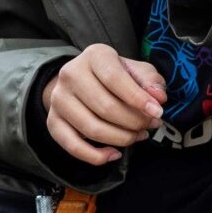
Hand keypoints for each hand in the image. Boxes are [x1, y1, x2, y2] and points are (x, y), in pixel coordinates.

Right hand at [41, 43, 165, 164]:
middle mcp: (70, 74)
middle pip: (104, 106)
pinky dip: (95, 156)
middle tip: (150, 125)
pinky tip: (115, 154)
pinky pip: (72, 146)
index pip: (114, 78)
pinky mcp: (53, 121)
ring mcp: (58, 99)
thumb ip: (150, 82)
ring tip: (138, 136)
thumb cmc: (116, 76)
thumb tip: (158, 98)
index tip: (157, 112)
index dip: (137, 99)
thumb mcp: (136, 71)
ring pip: (91, 128)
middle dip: (134, 121)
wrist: (83, 81)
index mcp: (94, 56)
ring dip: (121, 138)